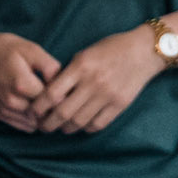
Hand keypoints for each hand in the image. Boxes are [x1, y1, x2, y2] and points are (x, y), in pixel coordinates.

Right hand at [0, 30, 62, 132]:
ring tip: (50, 102)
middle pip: (44, 113)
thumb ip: (50, 66)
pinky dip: (34, 120)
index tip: (68, 88)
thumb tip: (64, 83)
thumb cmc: (4, 49)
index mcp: (22, 84)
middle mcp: (12, 101)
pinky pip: (25, 126)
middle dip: (55, 108)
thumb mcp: (31, 49)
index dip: (63, 95)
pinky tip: (38, 107)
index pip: (53, 100)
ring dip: (44, 116)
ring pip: (36, 122)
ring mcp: (5, 110)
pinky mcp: (0, 115)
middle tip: (62, 97)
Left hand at [28, 27, 160, 134]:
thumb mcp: (85, 54)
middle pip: (63, 112)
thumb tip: (50, 95)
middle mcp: (93, 83)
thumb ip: (68, 73)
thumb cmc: (111, 49)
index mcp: (81, 67)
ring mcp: (108, 95)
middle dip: (48, 124)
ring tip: (61, 128)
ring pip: (79, 122)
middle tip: (42, 126)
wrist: (144, 51)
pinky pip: (98, 124)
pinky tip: (81, 125)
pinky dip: (86, 128)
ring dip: (66, 128)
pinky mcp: (120, 105)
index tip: (33, 112)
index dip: (39, 107)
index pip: (52, 94)